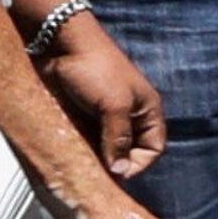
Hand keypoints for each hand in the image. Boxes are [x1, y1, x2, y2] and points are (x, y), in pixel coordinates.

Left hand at [38, 14, 162, 178]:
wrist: (64, 44)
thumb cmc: (97, 71)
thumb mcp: (114, 106)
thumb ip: (118, 139)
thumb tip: (119, 171)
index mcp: (148, 111)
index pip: (153, 148)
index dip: (139, 164)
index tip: (118, 174)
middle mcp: (130, 116)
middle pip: (130, 150)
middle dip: (117, 163)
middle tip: (98, 174)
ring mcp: (105, 115)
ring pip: (107, 146)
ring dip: (97, 157)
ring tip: (84, 166)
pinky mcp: (84, 114)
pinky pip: (88, 138)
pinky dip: (82, 148)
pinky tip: (73, 154)